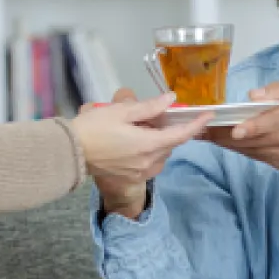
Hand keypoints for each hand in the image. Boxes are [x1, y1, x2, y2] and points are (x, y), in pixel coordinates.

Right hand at [71, 89, 211, 217]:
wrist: (70, 153)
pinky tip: (134, 143)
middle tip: (153, 116)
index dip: (197, 124)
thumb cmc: (92, 129)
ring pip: (161, 154)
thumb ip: (149, 107)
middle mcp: (148, 162)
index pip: (181, 134)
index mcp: (148, 145)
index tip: (208, 115)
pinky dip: (150, 152)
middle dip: (169, 129)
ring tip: (138, 129)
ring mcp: (140, 172)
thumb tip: (170, 99)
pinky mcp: (131, 178)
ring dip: (159, 141)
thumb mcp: (120, 111)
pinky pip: (150, 164)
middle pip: (170, 144)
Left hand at [208, 82, 278, 193]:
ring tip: (202, 135)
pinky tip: (224, 142)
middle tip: (197, 128)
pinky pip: (254, 156)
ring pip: (247, 149)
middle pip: (249, 138)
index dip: (252, 127)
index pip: (270, 123)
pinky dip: (238, 149)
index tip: (235, 129)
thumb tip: (254, 95)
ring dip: (224, 143)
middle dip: (222, 133)